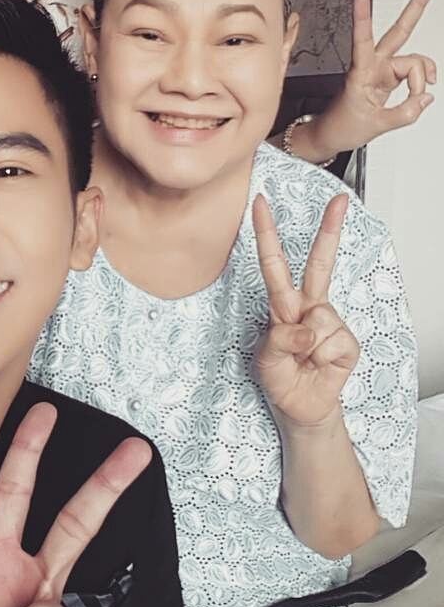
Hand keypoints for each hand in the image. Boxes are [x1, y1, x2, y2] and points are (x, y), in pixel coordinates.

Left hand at [252, 194, 360, 428]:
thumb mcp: (266, 360)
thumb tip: (305, 329)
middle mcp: (307, 307)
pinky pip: (331, 341)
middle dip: (329, 230)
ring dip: (305, 347)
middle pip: (319, 264)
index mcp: (282, 303)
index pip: (273, 263)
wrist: (302, 406)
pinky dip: (321, 358)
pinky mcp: (346, 340)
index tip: (259, 203)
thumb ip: (279, 342)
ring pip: (317, 320)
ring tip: (302, 360)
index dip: (266, 233)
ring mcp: (329, 321)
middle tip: (339, 200)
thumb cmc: (280, 378)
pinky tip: (319, 364)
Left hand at [301, 0, 436, 159]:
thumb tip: (426, 97)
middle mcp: (372, 66)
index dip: (362, 15)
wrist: (332, 135)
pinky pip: (412, 72)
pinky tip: (420, 90)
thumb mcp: (376, 124)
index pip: (362, 38)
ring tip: (417, 95)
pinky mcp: (387, 77)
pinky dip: (420, 81)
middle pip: (399, 32)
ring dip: (422, 76)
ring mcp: (381, 70)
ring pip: (413, 61)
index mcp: (360, 72)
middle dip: (415, 7)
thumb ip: (406, 112)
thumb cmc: (342, 126)